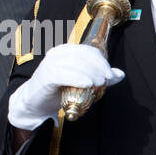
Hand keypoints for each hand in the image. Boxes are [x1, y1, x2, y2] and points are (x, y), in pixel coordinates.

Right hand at [8, 43, 124, 130]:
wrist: (35, 103)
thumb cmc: (58, 91)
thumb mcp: (81, 82)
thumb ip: (99, 76)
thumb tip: (120, 74)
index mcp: (66, 52)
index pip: (88, 51)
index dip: (101, 61)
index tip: (110, 74)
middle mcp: (57, 55)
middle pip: (82, 55)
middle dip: (98, 66)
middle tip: (107, 79)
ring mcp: (50, 64)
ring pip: (74, 63)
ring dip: (91, 72)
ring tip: (99, 83)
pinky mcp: (45, 76)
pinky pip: (63, 74)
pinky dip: (77, 78)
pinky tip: (87, 84)